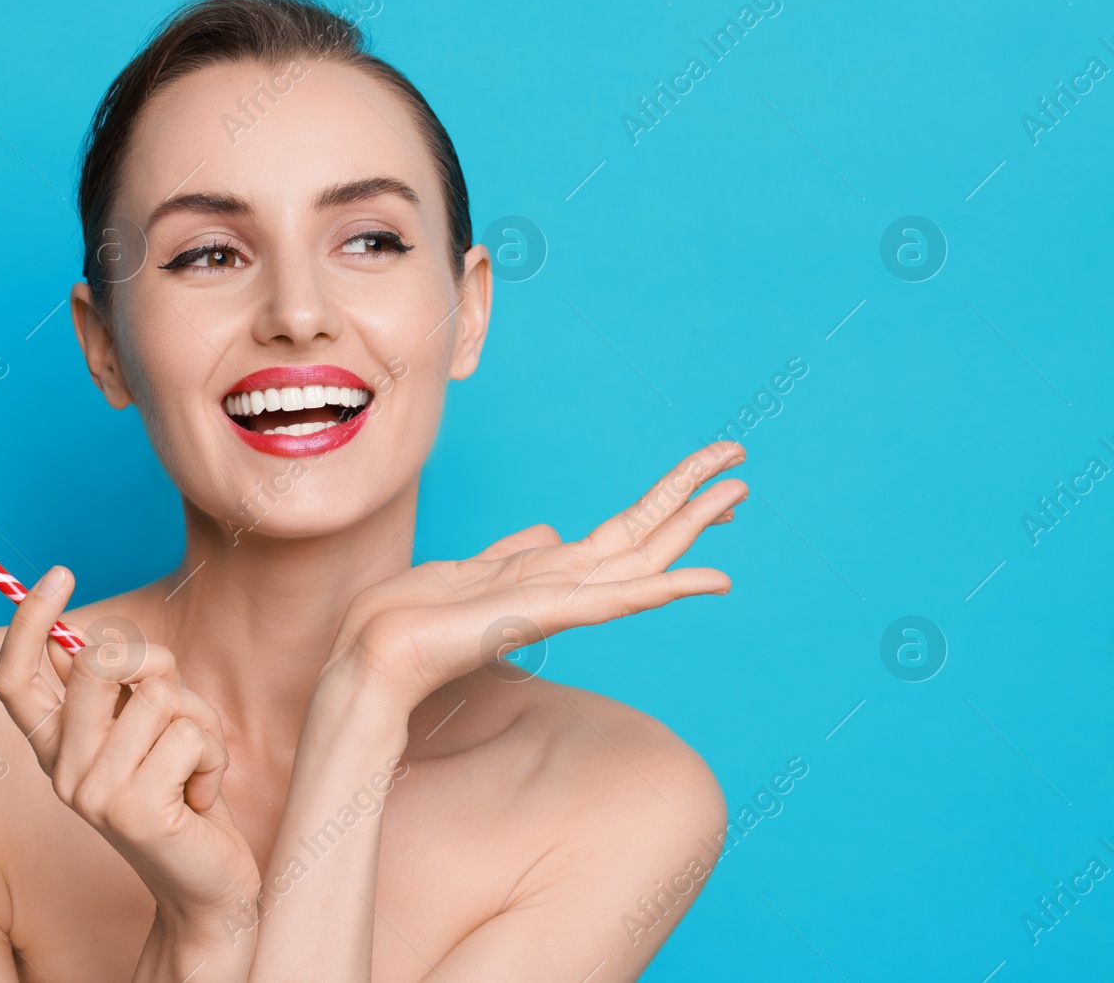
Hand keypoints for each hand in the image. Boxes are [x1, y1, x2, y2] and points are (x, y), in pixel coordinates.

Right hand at [0, 567, 260, 937]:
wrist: (207, 884)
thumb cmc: (182, 793)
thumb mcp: (145, 732)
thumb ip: (116, 691)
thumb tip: (82, 637)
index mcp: (56, 747)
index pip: (12, 678)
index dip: (27, 622)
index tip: (59, 573)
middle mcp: (62, 771)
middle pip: (95, 664)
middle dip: (155, 662)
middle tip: (176, 699)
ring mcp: (93, 793)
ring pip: (158, 696)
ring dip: (200, 719)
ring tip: (197, 763)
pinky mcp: (133, 811)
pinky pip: (189, 735)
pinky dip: (215, 754)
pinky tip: (204, 794)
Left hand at [326, 442, 747, 709]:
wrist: (377, 652)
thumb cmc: (415, 615)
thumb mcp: (473, 566)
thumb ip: (516, 551)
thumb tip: (549, 531)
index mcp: (551, 574)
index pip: (626, 533)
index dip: (669, 502)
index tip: (711, 474)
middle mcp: (565, 589)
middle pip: (646, 540)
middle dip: (693, 504)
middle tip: (744, 468)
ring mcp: (557, 604)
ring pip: (641, 561)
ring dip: (690, 528)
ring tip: (737, 494)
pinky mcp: (539, 617)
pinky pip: (611, 600)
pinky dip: (660, 589)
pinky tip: (701, 578)